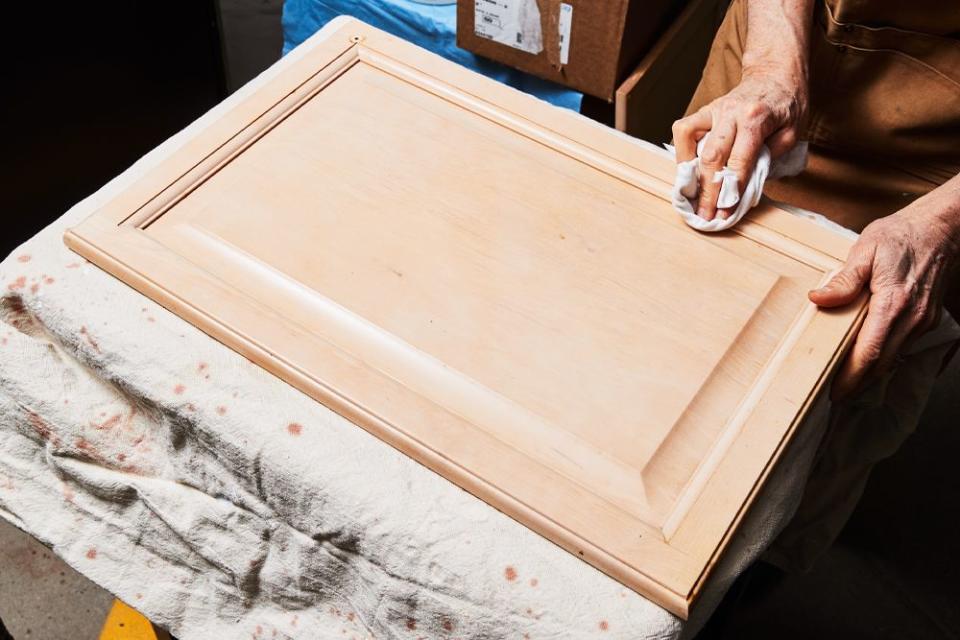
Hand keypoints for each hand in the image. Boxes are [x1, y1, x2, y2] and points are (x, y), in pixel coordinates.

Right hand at [672, 67, 806, 220]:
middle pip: (711, 156)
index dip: (731, 190)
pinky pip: (683, 131)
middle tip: (704, 215)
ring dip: (688, 171)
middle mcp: (731, 112)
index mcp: (756, 118)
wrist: (775, 72)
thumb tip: (746, 184)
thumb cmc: (787, 103)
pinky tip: (687, 169)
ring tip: (691, 194)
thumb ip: (770, 157)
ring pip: (690, 141)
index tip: (725, 213)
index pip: (739, 160)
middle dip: (707, 191)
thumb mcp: (793, 131)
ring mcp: (713, 110)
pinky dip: (682, 152)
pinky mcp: (704, 112)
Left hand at [809, 193, 959, 399]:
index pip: (869, 352)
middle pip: (881, 364)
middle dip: (857, 383)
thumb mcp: (865, 249)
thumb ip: (844, 279)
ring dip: (870, 373)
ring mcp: (923, 321)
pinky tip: (866, 360)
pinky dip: (883, 358)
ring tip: (844, 383)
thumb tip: (818, 298)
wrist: (940, 229)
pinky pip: (902, 346)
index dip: (850, 376)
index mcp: (893, 302)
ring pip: (893, 358)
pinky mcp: (927, 320)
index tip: (833, 392)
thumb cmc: (899, 235)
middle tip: (832, 396)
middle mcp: (912, 318)